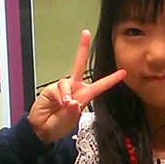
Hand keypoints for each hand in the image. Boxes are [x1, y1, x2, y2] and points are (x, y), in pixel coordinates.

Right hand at [28, 30, 124, 144]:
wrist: (41, 130)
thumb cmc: (58, 125)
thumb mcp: (70, 121)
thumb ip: (72, 111)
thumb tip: (72, 101)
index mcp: (84, 96)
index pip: (99, 86)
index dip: (111, 79)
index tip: (122, 72)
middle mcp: (74, 89)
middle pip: (79, 65)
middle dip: (82, 49)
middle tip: (85, 33)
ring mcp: (62, 88)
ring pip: (67, 81)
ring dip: (67, 94)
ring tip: (66, 105)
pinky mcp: (51, 89)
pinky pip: (59, 88)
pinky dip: (61, 96)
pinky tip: (60, 103)